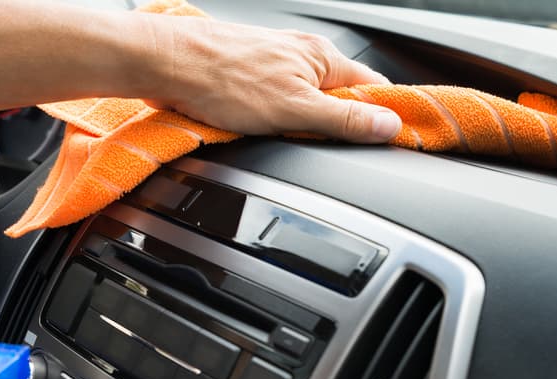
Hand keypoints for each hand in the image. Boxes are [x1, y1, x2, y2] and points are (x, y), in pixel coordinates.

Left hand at [142, 15, 401, 142]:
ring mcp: (274, 64)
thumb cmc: (222, 79)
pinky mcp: (248, 75)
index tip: (389, 140)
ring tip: (278, 134)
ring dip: (298, 125)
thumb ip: (345, 119)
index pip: (373, 88)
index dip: (383, 115)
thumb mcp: (295, 110)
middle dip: (333, 126)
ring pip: (304, 103)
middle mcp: (301, 55)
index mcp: (322, 57)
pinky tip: (255, 127)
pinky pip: (275, 103)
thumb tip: (389, 125)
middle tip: (317, 145)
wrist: (166, 64)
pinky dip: (271, 120)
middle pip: (339, 98)